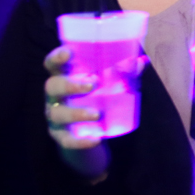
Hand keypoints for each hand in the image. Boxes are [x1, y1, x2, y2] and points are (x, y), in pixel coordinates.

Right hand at [44, 46, 109, 180]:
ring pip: (57, 114)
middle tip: (92, 84)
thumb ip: (121, 73)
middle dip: (69, 85)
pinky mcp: (60, 137)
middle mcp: (54, 96)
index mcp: (63, 78)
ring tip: (97, 114)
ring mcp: (54, 117)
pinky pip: (67, 140)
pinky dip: (81, 141)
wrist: (87, 134)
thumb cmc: (93, 100)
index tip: (68, 52)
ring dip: (77, 113)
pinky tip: (96, 139)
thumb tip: (142, 61)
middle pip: (52, 86)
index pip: (52, 64)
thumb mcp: (104, 86)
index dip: (56, 57)